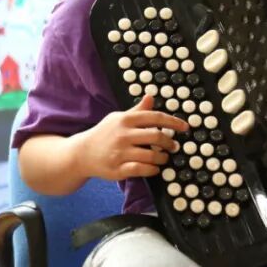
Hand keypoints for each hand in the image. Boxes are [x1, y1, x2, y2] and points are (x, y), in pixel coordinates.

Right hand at [74, 95, 188, 180]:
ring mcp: (120, 153)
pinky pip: (142, 170)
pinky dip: (153, 169)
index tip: (185, 127)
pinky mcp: (118, 169)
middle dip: (170, 143)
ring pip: (152, 156)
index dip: (173, 122)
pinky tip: (154, 168)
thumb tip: (151, 97)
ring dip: (163, 158)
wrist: (82, 153)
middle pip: (157, 137)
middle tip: (174, 146)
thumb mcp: (118, 118)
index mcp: (125, 120)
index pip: (155, 118)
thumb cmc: (104, 134)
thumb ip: (137, 110)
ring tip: (164, 157)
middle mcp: (123, 135)